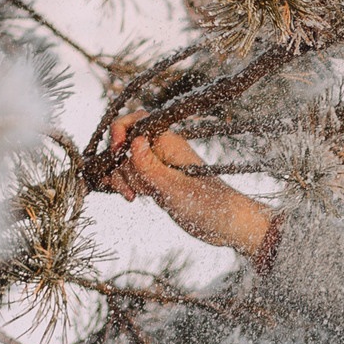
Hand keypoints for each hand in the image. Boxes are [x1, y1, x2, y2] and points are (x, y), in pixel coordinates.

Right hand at [104, 112, 276, 257]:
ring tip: (136, 197)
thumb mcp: (173, 187)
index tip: (117, 152)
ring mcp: (158, 166)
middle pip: (124, 145)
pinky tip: (131, 198)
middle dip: (121, 166)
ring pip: (125, 163)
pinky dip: (126, 185)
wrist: (226, 223)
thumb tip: (133, 140)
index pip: (136, 120)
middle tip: (137, 188)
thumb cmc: (207, 204)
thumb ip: (150, 166)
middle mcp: (161, 150)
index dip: (120, 132)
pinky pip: (132, 176)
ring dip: (123, 179)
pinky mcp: (157, 182)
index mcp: (168, 142)